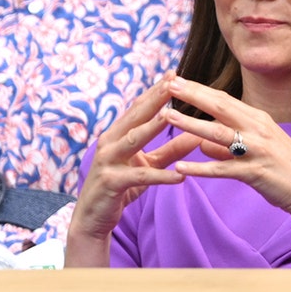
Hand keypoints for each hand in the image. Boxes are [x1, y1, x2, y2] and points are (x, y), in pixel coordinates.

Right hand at [65, 75, 194, 266]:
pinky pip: (139, 177)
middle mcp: (110, 142)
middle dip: (155, 98)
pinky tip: (180, 176)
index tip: (173, 74)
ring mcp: (108, 161)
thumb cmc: (121, 188)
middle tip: (174, 81)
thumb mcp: (148, 166)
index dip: (155, 91)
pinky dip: (160, 176)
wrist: (93, 217)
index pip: (138, 108)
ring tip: (173, 116)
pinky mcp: (111, 182)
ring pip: (133, 140)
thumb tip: (197, 134)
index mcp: (117, 135)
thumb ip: (170, 151)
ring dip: (152, 127)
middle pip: (135, 117)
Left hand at [161, 76, 290, 268]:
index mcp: (257, 118)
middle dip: (192, 95)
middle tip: (168, 85)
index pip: (222, 98)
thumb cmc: (282, 168)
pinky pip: (222, 169)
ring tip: (168, 116)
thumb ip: (226, 144)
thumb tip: (201, 143)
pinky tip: (181, 168)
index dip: (199, 88)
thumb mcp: (254, 148)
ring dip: (192, 124)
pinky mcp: (255, 172)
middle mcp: (257, 128)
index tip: (176, 78)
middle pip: (219, 107)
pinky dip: (201, 168)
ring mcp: (257, 149)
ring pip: (218, 133)